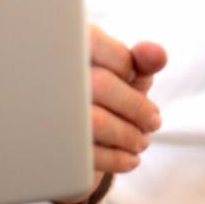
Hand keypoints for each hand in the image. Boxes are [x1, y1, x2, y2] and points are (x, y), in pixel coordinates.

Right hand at [56, 25, 167, 203]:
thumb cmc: (102, 94)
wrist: (68, 131)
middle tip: (154, 122)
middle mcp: (51, 73)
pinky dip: (116, 158)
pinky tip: (128, 157)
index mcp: (73, 45)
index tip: (134, 82)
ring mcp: (46, 109)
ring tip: (140, 141)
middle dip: (137, 108)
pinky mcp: (49, 143)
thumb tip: (158, 53)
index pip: (110, 54)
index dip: (130, 71)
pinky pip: (85, 153)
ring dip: (128, 135)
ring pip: (95, 121)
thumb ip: (143, 59)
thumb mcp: (122, 73)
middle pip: (102, 86)